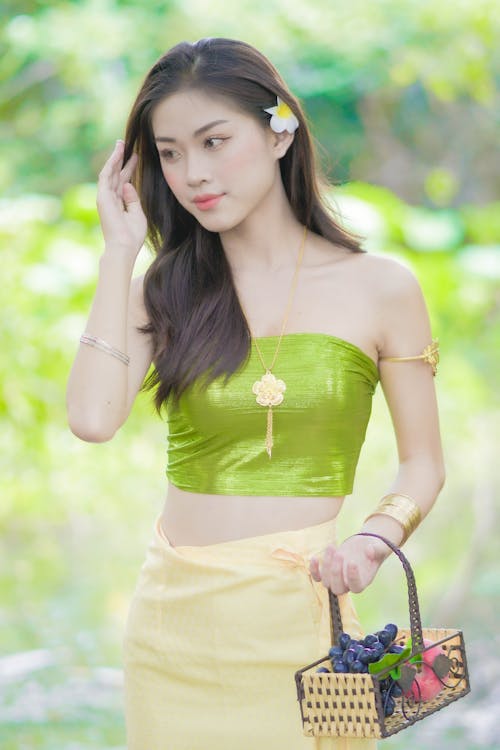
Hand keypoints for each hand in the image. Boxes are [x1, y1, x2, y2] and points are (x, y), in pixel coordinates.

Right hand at [96, 140, 147, 256]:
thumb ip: (133, 199)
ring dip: (115, 157)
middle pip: (116, 174)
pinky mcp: (102, 196)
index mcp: (119, 203)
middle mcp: (111, 198)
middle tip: (125, 144)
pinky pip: (106, 175)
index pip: (124, 181)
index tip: (136, 157)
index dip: (129, 168)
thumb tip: (128, 184)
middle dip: (120, 159)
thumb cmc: (132, 235)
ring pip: (110, 172)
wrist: (124, 246)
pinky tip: (117, 153)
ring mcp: (105, 197)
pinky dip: (111, 163)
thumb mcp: (137, 214)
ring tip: (121, 143)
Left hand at [309, 535, 385, 594]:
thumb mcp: (379, 548)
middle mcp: (348, 584)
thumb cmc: (373, 549)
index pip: (356, 587)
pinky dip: (313, 570)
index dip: (352, 577)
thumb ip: (377, 550)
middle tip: (340, 554)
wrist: (363, 546)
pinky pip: (317, 577)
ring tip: (332, 547)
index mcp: (363, 582)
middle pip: (338, 588)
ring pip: (326, 581)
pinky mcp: (328, 572)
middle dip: (336, 572)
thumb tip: (370, 551)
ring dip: (327, 564)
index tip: (353, 562)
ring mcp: (336, 579)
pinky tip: (314, 558)